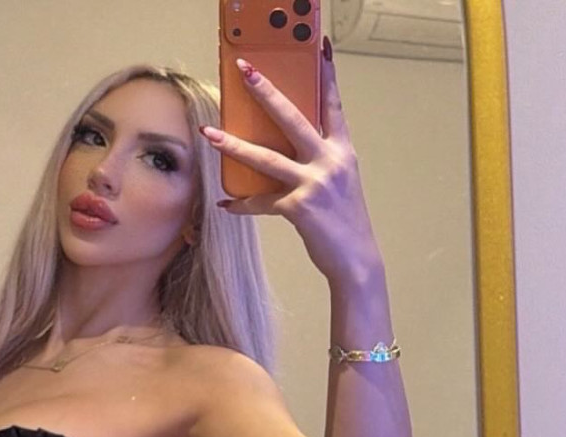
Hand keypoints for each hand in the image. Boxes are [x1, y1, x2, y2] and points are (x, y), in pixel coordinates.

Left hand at [200, 38, 381, 283]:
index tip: (321, 48)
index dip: (327, 76)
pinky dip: (242, 204)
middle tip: (245, 71)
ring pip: (267, 158)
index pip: (333, 106)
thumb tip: (285, 146)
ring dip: (234, 145)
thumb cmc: (344, 222)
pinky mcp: (299, 208)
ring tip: (209, 133)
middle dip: (267, 93)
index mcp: (343, 152)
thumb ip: (319, 159)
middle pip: (293, 119)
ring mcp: (314, 184)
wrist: (355, 259)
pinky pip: (262, 201)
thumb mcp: (340, 182)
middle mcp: (330, 162)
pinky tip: (226, 205)